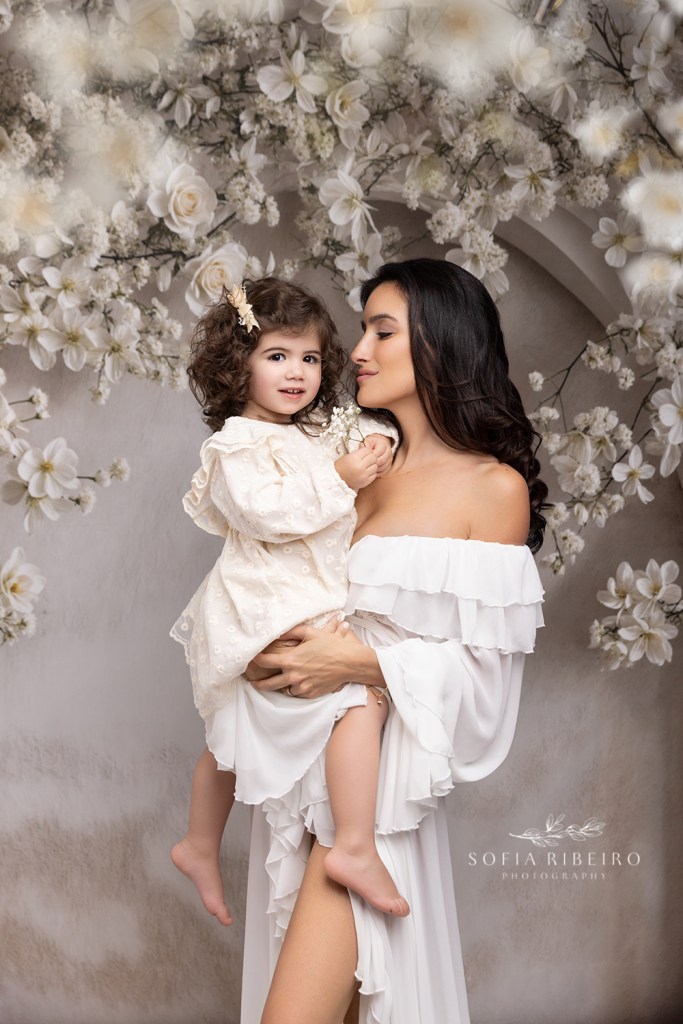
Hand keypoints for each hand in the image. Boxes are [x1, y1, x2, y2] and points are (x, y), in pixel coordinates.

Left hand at [250, 619, 368, 698]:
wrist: (349, 662)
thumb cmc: (330, 645)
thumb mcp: (310, 632)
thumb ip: (291, 632)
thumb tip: (277, 632)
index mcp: (290, 660)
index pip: (265, 662)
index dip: (256, 660)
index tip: (253, 659)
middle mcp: (293, 675)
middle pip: (268, 684)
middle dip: (259, 683)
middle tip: (253, 682)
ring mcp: (302, 686)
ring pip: (284, 690)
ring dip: (281, 686)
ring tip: (278, 682)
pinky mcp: (311, 693)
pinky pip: (298, 693)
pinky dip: (296, 689)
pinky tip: (297, 683)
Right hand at [335, 447, 377, 490]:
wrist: (335, 481)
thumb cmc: (340, 467)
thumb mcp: (347, 457)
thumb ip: (358, 453)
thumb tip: (369, 450)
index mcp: (354, 458)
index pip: (367, 450)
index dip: (366, 451)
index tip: (363, 453)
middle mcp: (360, 467)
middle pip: (373, 458)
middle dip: (370, 457)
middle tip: (366, 459)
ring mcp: (364, 475)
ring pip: (375, 466)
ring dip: (372, 465)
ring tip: (366, 466)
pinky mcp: (365, 482)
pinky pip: (374, 475)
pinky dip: (371, 473)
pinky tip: (366, 472)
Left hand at [364, 434, 392, 476]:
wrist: (377, 446)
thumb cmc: (370, 445)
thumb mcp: (367, 442)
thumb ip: (365, 446)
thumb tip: (362, 450)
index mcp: (383, 445)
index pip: (379, 452)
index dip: (372, 456)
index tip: (365, 459)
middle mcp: (388, 452)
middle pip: (382, 460)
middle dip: (374, 463)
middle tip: (366, 465)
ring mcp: (389, 459)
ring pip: (384, 467)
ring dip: (376, 469)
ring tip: (368, 469)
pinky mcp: (389, 465)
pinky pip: (384, 471)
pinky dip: (378, 473)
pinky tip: (372, 472)